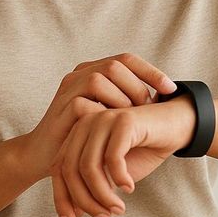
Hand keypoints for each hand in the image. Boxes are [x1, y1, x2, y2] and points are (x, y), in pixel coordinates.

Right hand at [20, 53, 176, 184]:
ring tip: (131, 120)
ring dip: (122, 99)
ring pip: (101, 78)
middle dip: (138, 86)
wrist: (46, 156)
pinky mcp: (60, 108)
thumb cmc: (85, 137)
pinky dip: (103, 115)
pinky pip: (85, 102)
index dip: (151, 71)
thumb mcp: (109, 114)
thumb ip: (127, 100)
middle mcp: (79, 74)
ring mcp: (67, 89)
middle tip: (149, 110)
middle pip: (115, 65)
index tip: (171, 89)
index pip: (126, 59)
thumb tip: (164, 95)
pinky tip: (113, 129)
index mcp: (92, 71)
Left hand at [50, 96, 196, 216]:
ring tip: (118, 209)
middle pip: (70, 169)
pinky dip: (120, 178)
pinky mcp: (124, 120)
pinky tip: (130, 187)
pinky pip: (113, 157)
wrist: (175, 126)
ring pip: (89, 166)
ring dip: (103, 194)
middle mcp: (86, 124)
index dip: (62, 198)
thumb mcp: (113, 176)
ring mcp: (104, 119)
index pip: (59, 169)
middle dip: (85, 200)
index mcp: (78, 135)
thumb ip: (92, 189)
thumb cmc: (142, 151)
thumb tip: (73, 216)